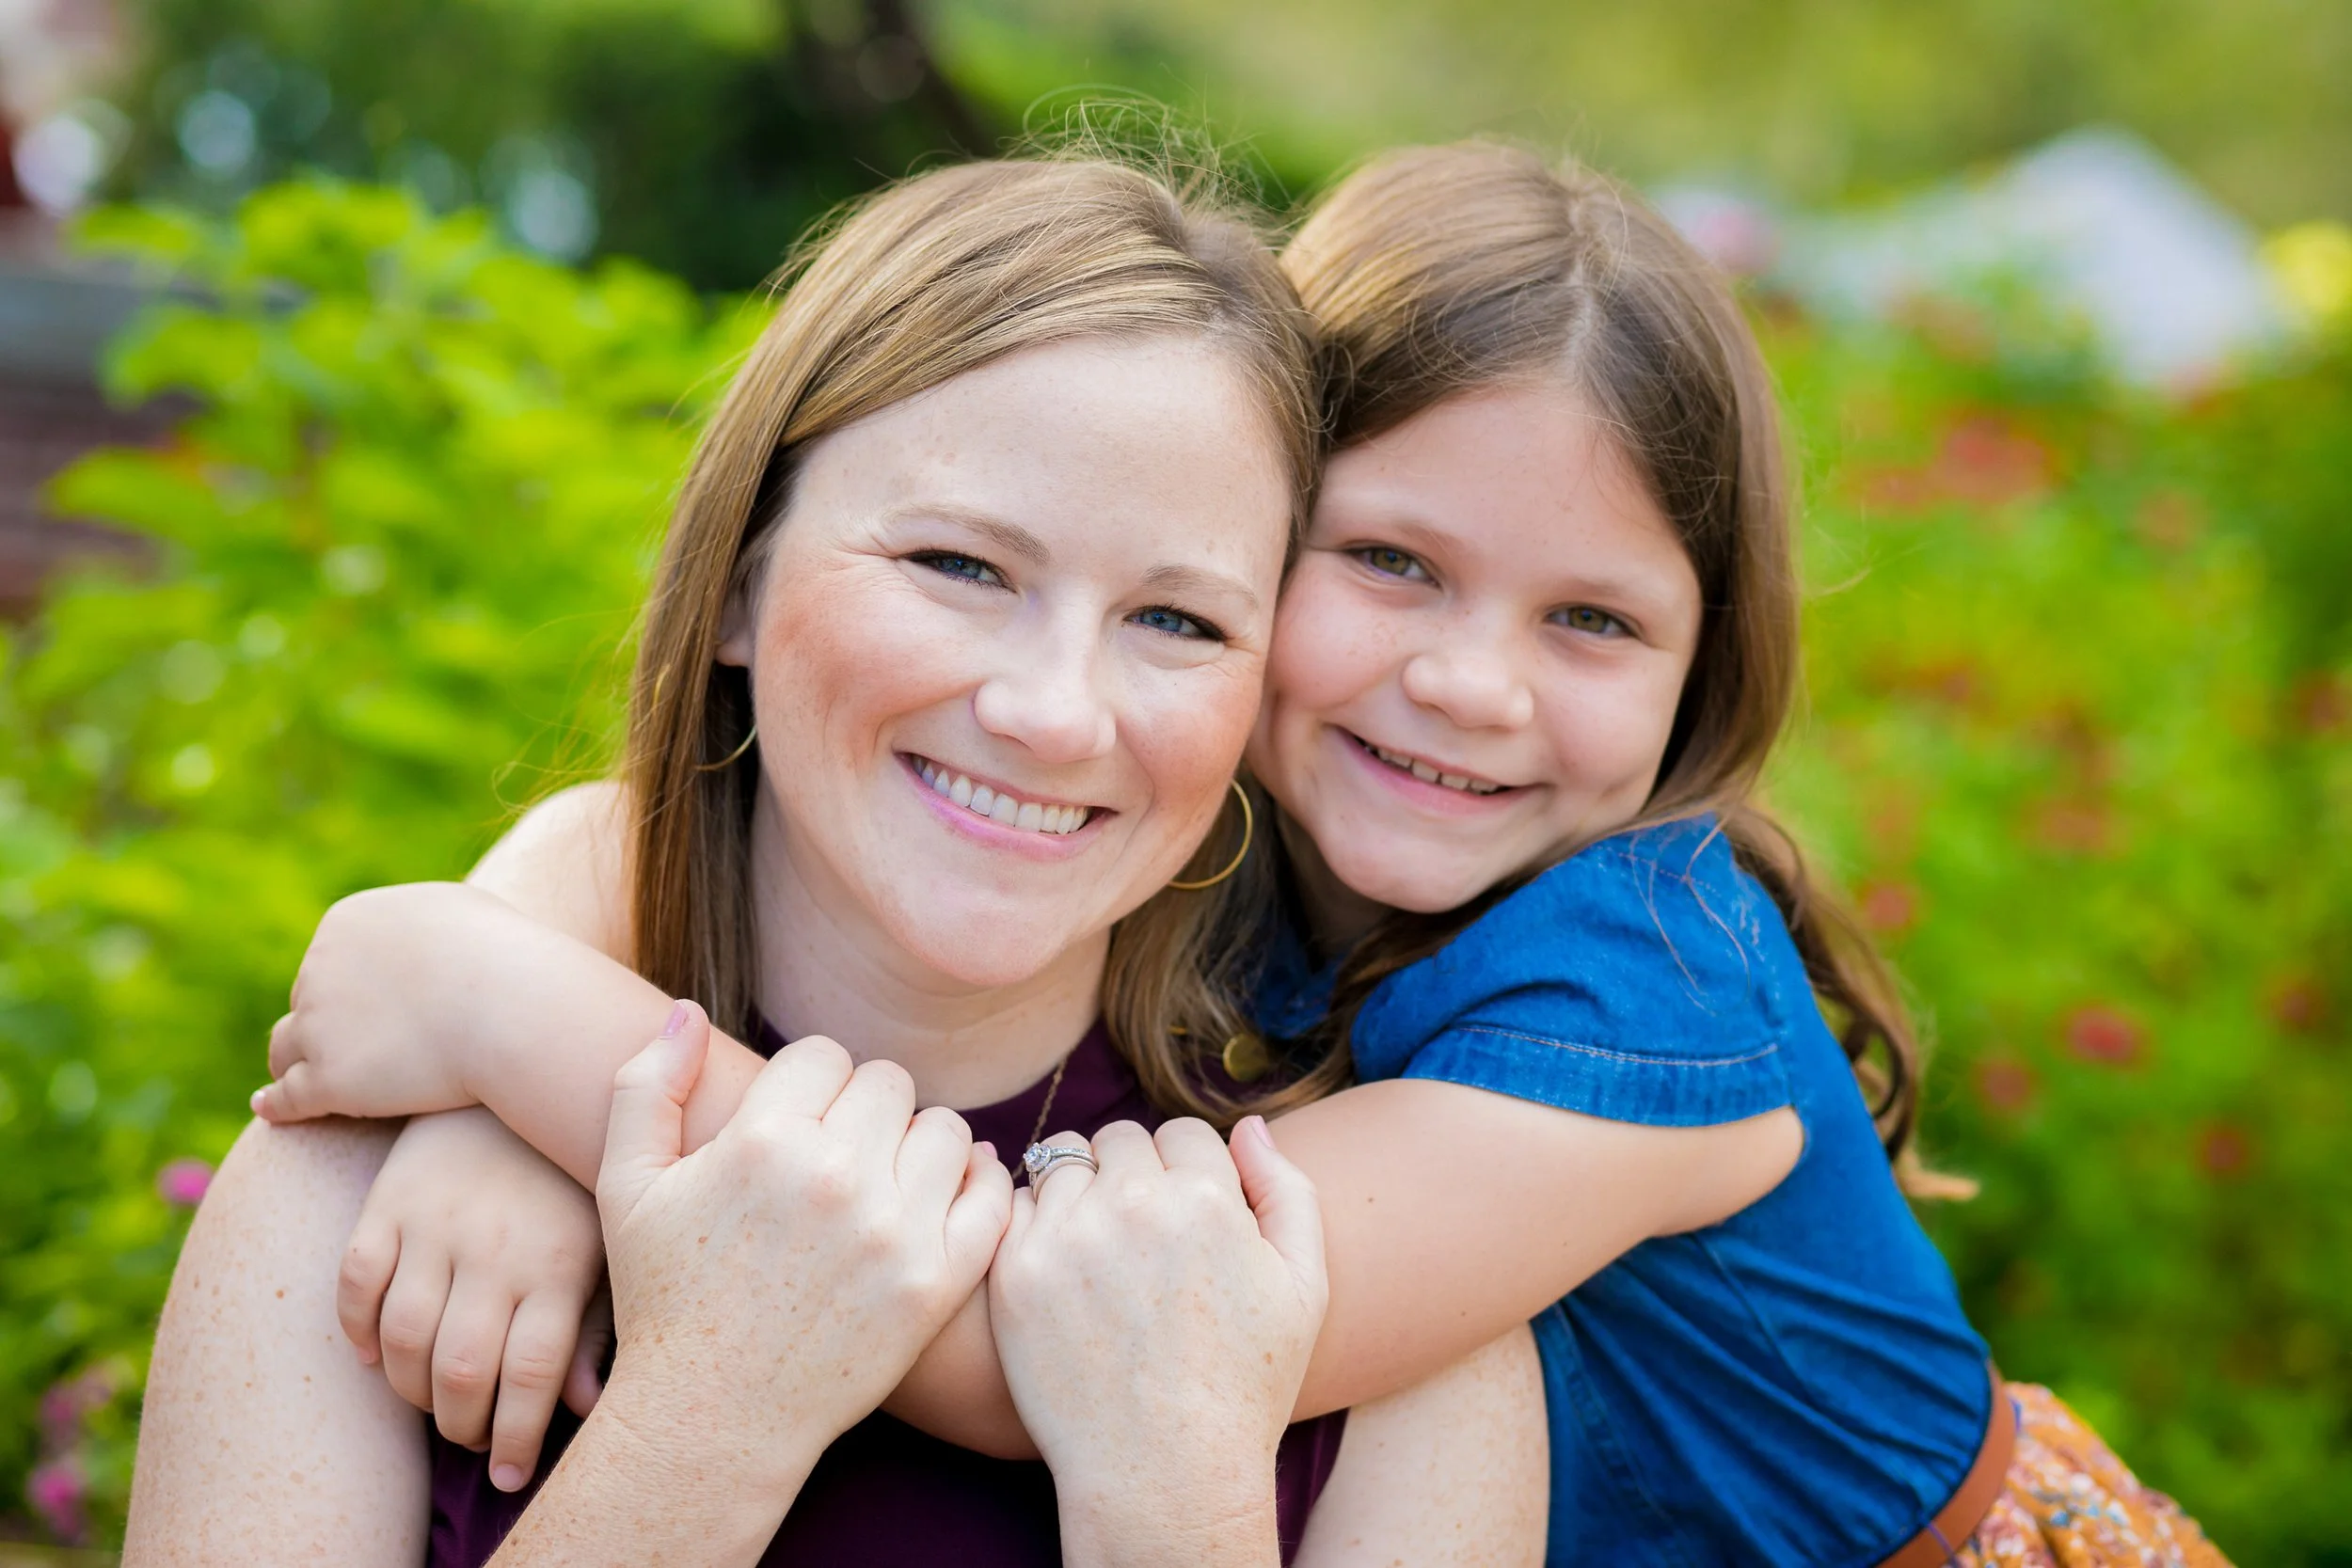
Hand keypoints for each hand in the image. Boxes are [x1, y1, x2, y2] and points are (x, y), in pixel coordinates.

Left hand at [254, 882, 517, 1122]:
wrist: (513, 1006)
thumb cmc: (505, 955)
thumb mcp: (459, 914)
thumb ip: (424, 924)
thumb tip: (420, 935)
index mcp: (346, 924)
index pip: (330, 959)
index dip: (349, 988)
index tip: (369, 1012)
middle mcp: (318, 969)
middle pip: (308, 1002)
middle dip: (326, 1025)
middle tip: (352, 1052)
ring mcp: (319, 1026)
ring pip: (286, 1050)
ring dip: (292, 1064)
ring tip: (295, 1084)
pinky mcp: (328, 1080)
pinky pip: (288, 1099)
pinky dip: (277, 1105)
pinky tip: (270, 1111)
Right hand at [337, 1108, 610, 1491]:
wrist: (525, 1065)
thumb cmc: (572, 1174)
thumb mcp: (605, 1239)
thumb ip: (594, 1321)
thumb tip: (578, 1406)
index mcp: (561, 1261)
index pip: (533, 1375)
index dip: (518, 1437)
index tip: (512, 1472)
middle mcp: (496, 1247)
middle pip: (462, 1371)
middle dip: (461, 1427)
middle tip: (470, 1441)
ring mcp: (436, 1223)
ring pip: (403, 1340)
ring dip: (409, 1394)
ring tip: (432, 1406)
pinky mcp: (389, 1202)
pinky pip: (354, 1284)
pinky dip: (355, 1332)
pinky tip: (375, 1355)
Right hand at [591, 1003, 1012, 1500]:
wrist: (712, 1417)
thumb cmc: (665, 1299)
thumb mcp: (626, 1188)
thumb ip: (645, 1087)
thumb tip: (688, 1010)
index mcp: (762, 1142)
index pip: (825, 1055)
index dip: (809, 1086)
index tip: (796, 1126)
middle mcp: (834, 1177)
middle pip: (889, 1084)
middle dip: (863, 1110)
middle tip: (840, 1155)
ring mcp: (893, 1231)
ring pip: (945, 1128)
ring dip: (918, 1145)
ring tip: (884, 1180)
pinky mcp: (936, 1281)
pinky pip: (991, 1194)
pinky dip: (975, 1185)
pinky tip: (940, 1198)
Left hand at [988, 1116, 1326, 1567]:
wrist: (1165, 1473)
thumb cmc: (1244, 1384)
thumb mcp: (1305, 1287)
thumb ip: (1287, 1190)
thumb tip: (1251, 1126)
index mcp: (1208, 1198)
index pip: (1185, 1134)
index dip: (1189, 1174)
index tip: (1186, 1223)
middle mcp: (1134, 1203)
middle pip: (1121, 1139)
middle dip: (1133, 1175)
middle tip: (1140, 1239)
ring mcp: (1068, 1234)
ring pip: (1062, 1161)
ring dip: (1080, 1190)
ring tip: (1098, 1250)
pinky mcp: (1016, 1270)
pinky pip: (1016, 1206)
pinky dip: (1035, 1224)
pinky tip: (1061, 1271)